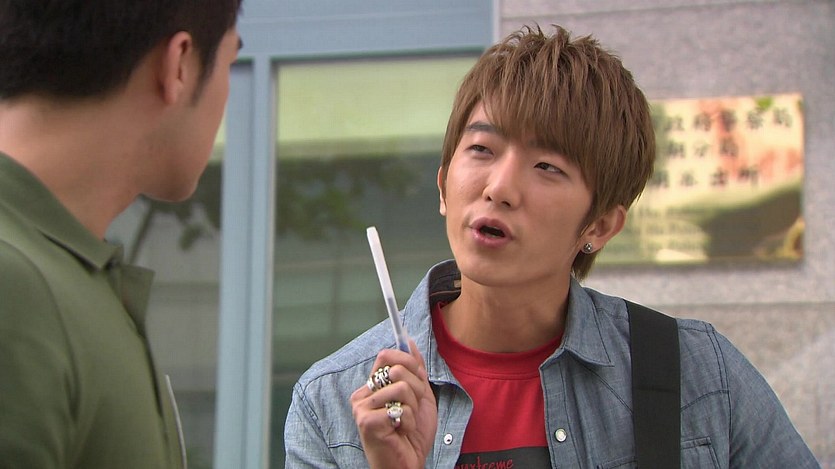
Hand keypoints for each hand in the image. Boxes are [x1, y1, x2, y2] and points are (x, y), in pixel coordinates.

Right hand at [350, 340, 436, 468]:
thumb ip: (414, 370)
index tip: (418, 378)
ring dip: (413, 407)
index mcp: (372, 387)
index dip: (408, 362)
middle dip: (416, 389)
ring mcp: (361, 408)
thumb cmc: (411, 436)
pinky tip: (401, 432)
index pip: (386, 356)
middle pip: (396, 369)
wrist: (407, 465)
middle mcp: (362, 395)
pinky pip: (400, 408)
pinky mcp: (367, 422)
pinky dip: (409, 422)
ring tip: (406, 423)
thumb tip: (410, 342)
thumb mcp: (419, 397)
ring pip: (400, 387)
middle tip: (413, 409)